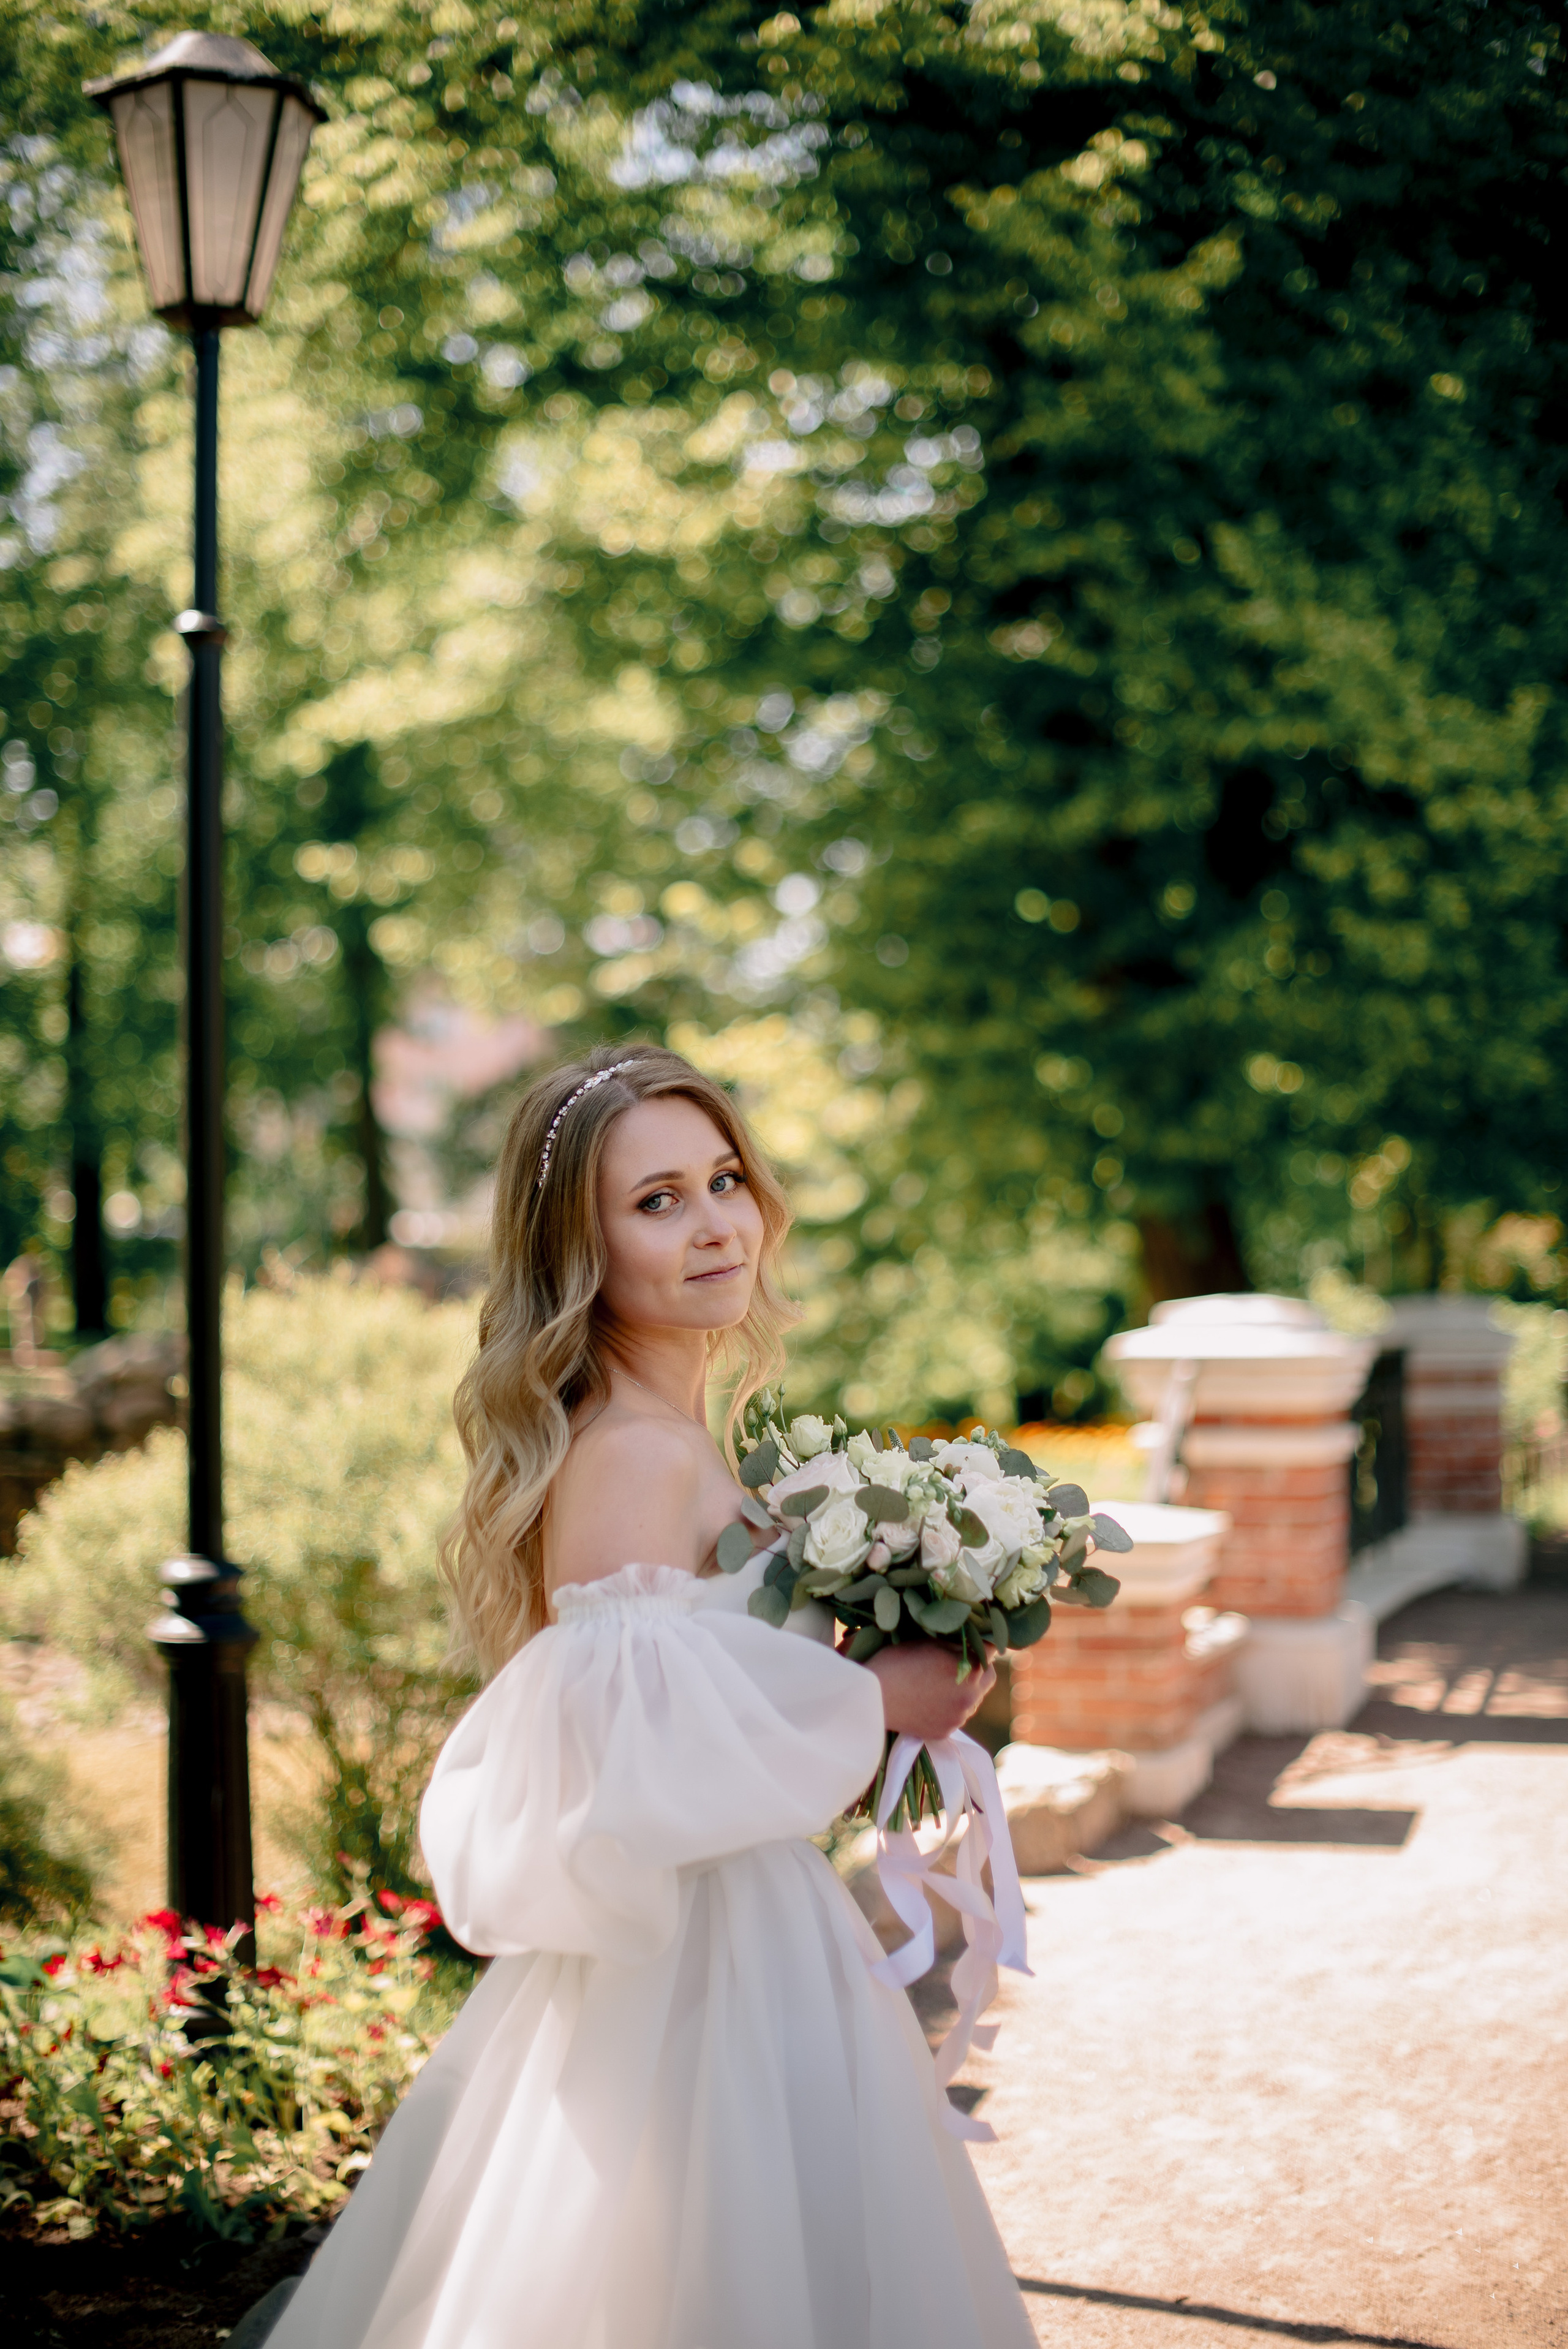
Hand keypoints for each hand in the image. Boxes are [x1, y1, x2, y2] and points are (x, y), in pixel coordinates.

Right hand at [865, 1642, 995, 1742]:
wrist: (872, 1699)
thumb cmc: (898, 1663)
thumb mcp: (930, 1643)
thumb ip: (958, 1643)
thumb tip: (973, 1641)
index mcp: (971, 1670)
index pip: (991, 1651)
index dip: (980, 1643)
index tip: (969, 1641)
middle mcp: (972, 1696)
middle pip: (988, 1677)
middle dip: (978, 1667)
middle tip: (957, 1661)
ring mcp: (959, 1717)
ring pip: (973, 1698)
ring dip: (964, 1689)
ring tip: (938, 1682)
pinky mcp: (946, 1731)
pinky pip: (957, 1715)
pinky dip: (949, 1707)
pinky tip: (929, 1700)